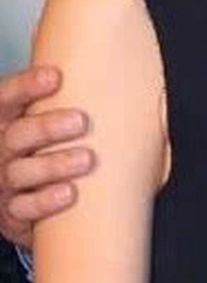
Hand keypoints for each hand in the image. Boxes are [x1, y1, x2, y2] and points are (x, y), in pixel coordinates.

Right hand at [0, 64, 92, 247]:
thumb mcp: (48, 115)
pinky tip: (68, 193)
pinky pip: (23, 209)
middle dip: (47, 127)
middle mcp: (0, 148)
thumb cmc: (47, 145)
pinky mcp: (11, 213)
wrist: (28, 197)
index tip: (55, 76)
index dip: (26, 86)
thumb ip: (70, 95)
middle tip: (80, 121)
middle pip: (17, 134)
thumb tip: (118, 69)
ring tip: (86, 159)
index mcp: (7, 118)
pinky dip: (45, 202)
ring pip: (20, 171)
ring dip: (53, 165)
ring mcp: (3, 181)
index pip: (7, 96)